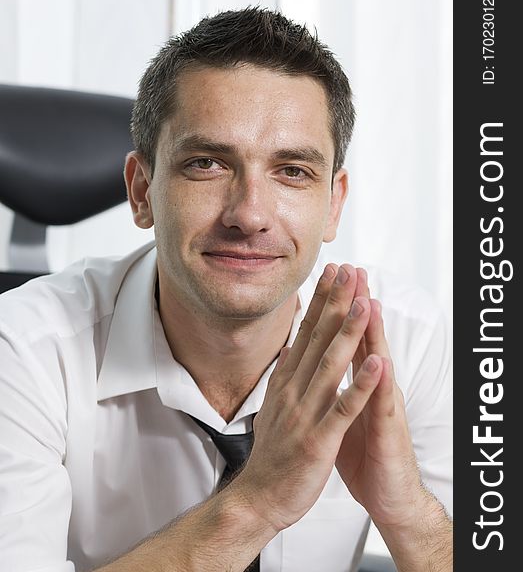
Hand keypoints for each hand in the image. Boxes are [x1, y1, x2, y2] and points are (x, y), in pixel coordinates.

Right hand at [231, 264, 384, 532]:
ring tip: (364, 303)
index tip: (331, 273)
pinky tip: (376, 364)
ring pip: (331, 366)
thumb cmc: (271, 452)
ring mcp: (306, 413)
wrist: (257, 497)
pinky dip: (361, 386)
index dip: (320, 301)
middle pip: (318, 340)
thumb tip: (290, 345)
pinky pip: (344, 409)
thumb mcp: (273, 405)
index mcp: (287, 381)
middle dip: (335, 303)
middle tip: (348, 270)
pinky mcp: (319, 439)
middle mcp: (294, 390)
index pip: (305, 332)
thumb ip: (284, 373)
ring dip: (348, 333)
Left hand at [335, 268, 426, 527]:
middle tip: (350, 270)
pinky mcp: (388, 432)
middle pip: (363, 340)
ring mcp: (383, 407)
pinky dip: (379, 383)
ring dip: (372, 332)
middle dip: (354, 305)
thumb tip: (312, 363)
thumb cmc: (364, 453)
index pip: (344, 338)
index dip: (335, 309)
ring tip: (367, 300)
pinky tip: (379, 360)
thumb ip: (331, 386)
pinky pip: (382, 405)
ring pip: (377, 363)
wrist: (390, 497)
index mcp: (356, 383)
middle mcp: (373, 388)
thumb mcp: (341, 412)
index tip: (328, 278)